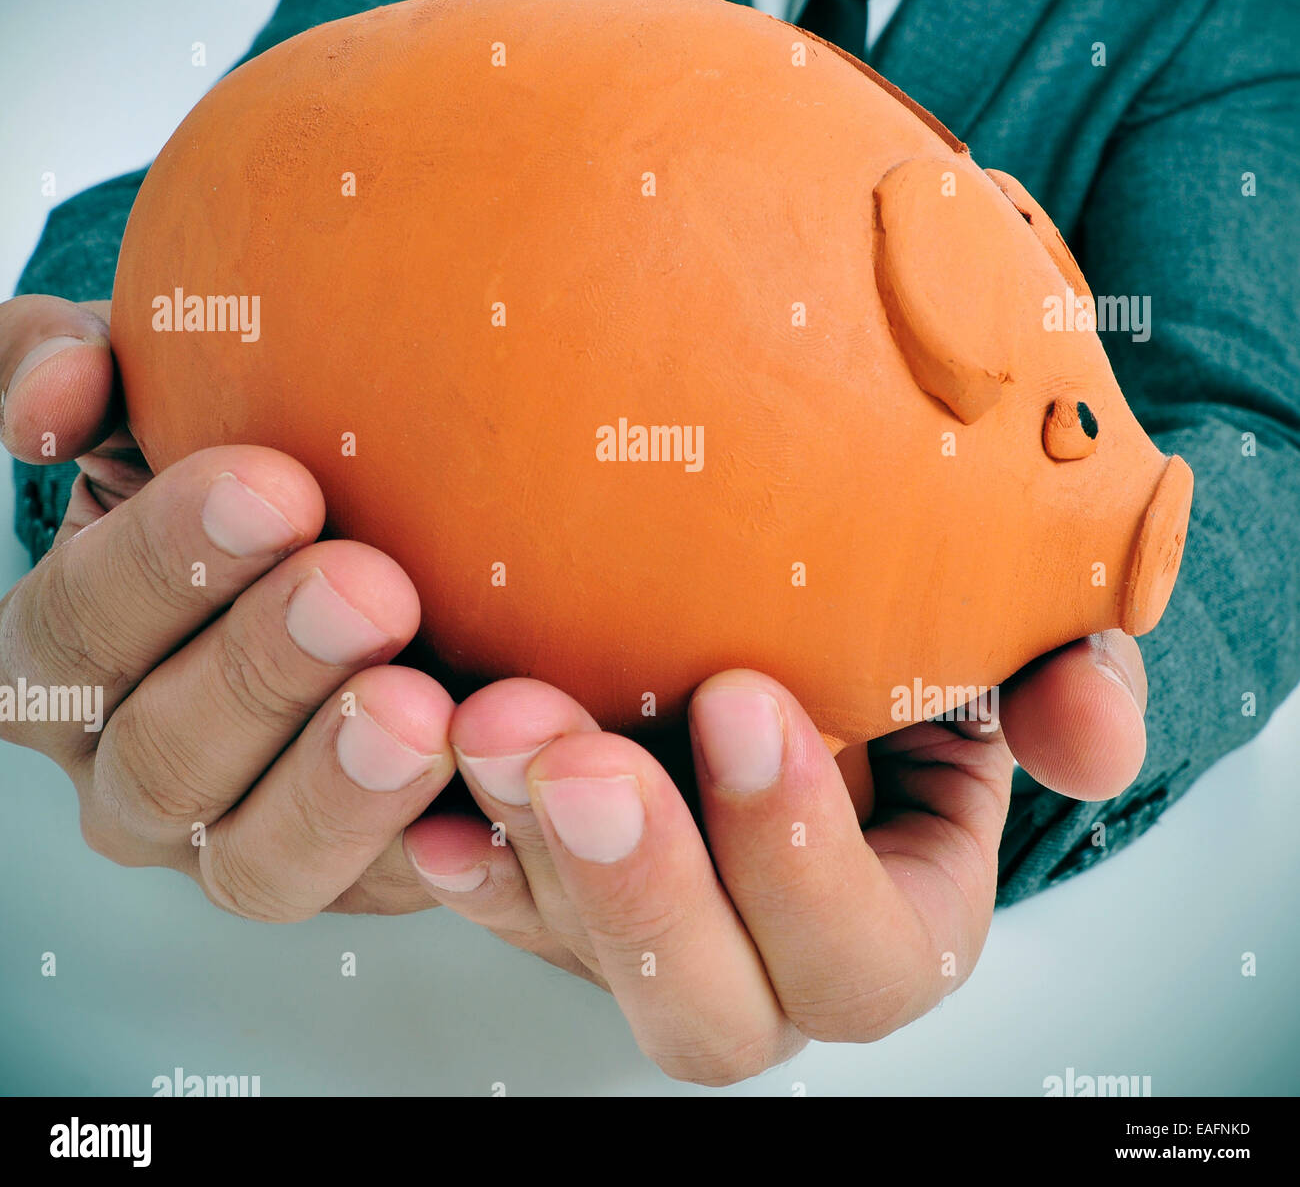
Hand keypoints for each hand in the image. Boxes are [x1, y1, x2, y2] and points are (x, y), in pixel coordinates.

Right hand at [0, 295, 461, 918]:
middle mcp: (132, 777)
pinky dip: (452, 849)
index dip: (164, 562)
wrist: (361, 558)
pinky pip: (397, 890)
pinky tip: (507, 784)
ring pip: (260, 863)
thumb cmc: (247, 472)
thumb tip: (54, 394)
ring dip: (341, 787)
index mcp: (63, 661)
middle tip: (370, 589)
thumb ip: (75, 373)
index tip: (279, 486)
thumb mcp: (147, 407)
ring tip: (424, 710)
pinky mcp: (362, 879)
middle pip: (165, 755)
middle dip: (265, 670)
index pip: (75, 625)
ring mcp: (243, 845)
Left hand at [403, 642, 1145, 1084]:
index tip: (740, 699)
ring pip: (583, 956)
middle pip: (713, 1014)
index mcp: (896, 921)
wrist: (792, 615)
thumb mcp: (1001, 651)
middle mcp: (767, 957)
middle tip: (578, 757)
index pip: (866, 958)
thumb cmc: (910, 642)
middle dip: (647, 895)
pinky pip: (494, 899)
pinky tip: (423, 781)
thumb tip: (1090, 738)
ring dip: (529, 849)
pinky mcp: (556, 883)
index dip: (799, 854)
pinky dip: (457, 846)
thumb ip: (1063, 686)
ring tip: (483, 725)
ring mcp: (651, 926)